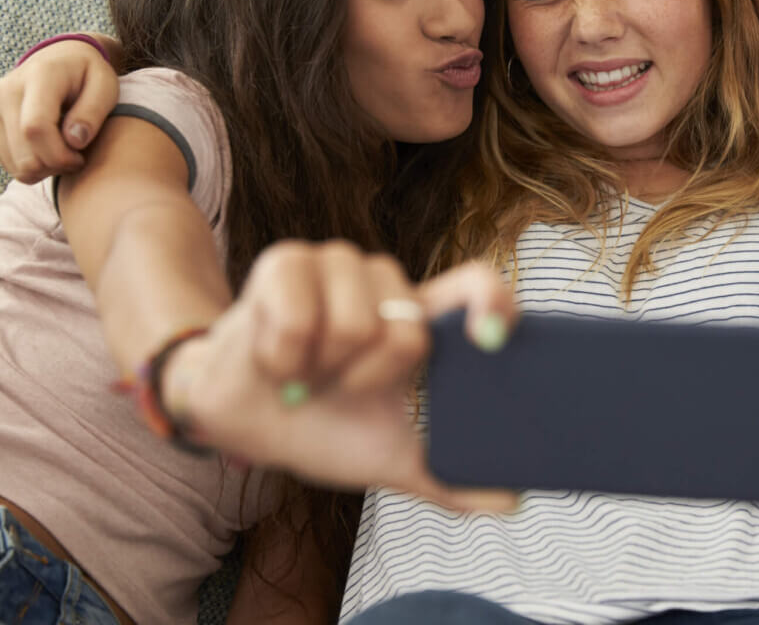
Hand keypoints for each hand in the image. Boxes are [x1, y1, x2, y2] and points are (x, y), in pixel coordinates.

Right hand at [0, 39, 118, 181]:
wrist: (59, 59)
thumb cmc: (88, 75)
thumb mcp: (105, 86)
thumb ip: (93, 111)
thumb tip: (75, 141)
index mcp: (40, 77)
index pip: (35, 127)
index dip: (59, 154)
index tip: (80, 158)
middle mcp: (8, 90)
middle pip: (23, 152)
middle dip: (55, 165)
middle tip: (77, 158)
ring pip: (13, 162)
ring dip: (43, 168)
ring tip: (64, 153)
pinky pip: (7, 162)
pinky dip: (30, 166)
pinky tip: (48, 151)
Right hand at [164, 241, 518, 510]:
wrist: (244, 422)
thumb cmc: (322, 427)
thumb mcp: (389, 458)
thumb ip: (448, 476)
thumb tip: (511, 500)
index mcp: (419, 316)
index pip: (476, 284)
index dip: (493, 301)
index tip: (489, 339)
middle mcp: (385, 281)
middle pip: (409, 327)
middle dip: (369, 378)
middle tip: (338, 386)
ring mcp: (336, 263)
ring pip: (354, 323)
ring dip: (322, 368)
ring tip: (305, 372)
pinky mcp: (285, 261)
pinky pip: (298, 318)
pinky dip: (282, 358)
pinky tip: (274, 360)